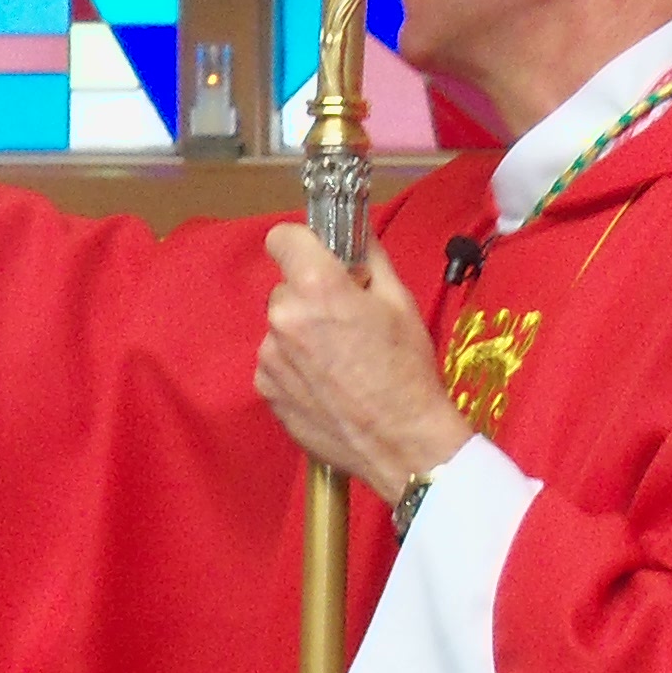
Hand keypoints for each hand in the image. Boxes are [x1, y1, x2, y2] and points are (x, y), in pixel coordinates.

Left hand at [256, 227, 472, 494]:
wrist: (400, 442)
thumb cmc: (406, 370)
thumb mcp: (399, 301)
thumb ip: (370, 257)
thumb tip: (355, 230)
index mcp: (316, 287)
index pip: (281, 238)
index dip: (302, 244)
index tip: (318, 257)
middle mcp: (283, 317)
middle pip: (286, 288)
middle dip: (310, 296)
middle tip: (346, 320)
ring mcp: (270, 356)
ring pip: (281, 326)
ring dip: (302, 334)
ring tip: (341, 360)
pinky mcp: (265, 387)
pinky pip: (276, 361)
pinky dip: (295, 366)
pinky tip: (328, 384)